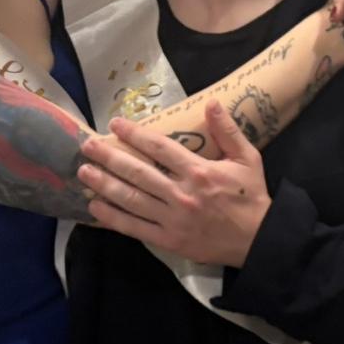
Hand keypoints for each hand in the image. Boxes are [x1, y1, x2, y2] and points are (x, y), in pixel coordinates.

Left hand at [77, 101, 271, 267]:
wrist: (259, 239)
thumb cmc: (251, 197)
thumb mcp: (248, 158)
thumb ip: (228, 130)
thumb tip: (211, 102)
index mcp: (199, 172)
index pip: (159, 148)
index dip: (134, 135)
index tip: (115, 125)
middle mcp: (181, 194)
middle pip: (137, 172)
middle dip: (109, 158)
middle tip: (87, 147)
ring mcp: (172, 219)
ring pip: (131, 199)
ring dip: (104, 185)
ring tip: (83, 173)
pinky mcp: (169, 240)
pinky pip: (135, 228)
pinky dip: (113, 218)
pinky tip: (95, 208)